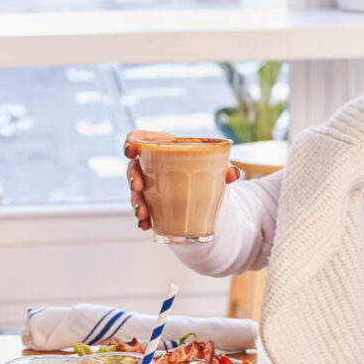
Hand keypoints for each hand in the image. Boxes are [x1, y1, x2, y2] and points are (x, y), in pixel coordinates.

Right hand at [124, 131, 239, 230]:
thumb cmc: (208, 171)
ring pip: (135, 191)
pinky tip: (145, 225)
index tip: (130, 152)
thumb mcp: (215, 167)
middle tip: (138, 187)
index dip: (131, 141)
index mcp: (166, 147)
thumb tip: (233, 173)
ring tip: (143, 214)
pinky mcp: (152, 203)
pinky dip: (143, 218)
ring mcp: (150, 185)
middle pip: (134, 167)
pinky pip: (143, 210)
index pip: (141, 138)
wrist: (209, 195)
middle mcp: (153, 165)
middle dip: (132, 177)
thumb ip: (224, 167)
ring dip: (135, 202)